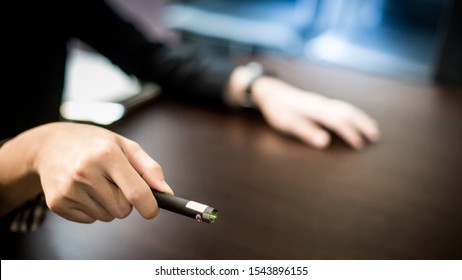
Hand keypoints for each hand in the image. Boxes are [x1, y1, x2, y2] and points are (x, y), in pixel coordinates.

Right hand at [0, 122, 172, 222]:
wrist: (50, 145)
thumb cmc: (96, 144)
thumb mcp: (125, 146)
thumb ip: (149, 168)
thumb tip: (166, 193)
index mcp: (107, 155)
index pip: (136, 192)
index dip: (150, 207)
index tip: (153, 210)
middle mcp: (85, 172)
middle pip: (123, 209)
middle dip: (126, 201)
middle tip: (115, 182)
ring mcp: (69, 189)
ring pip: (107, 217)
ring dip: (108, 205)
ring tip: (96, 182)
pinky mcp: (57, 203)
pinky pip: (90, 220)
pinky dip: (92, 209)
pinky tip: (83, 189)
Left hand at [252, 77, 379, 148]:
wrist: (270, 92)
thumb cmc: (277, 109)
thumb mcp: (286, 123)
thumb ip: (305, 132)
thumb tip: (325, 142)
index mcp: (315, 109)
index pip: (338, 121)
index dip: (349, 133)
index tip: (359, 145)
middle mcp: (322, 104)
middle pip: (348, 112)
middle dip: (362, 123)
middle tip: (375, 136)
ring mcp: (321, 102)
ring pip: (346, 108)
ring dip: (360, 118)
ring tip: (372, 128)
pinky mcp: (319, 103)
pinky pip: (341, 107)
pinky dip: (352, 113)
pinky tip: (355, 118)